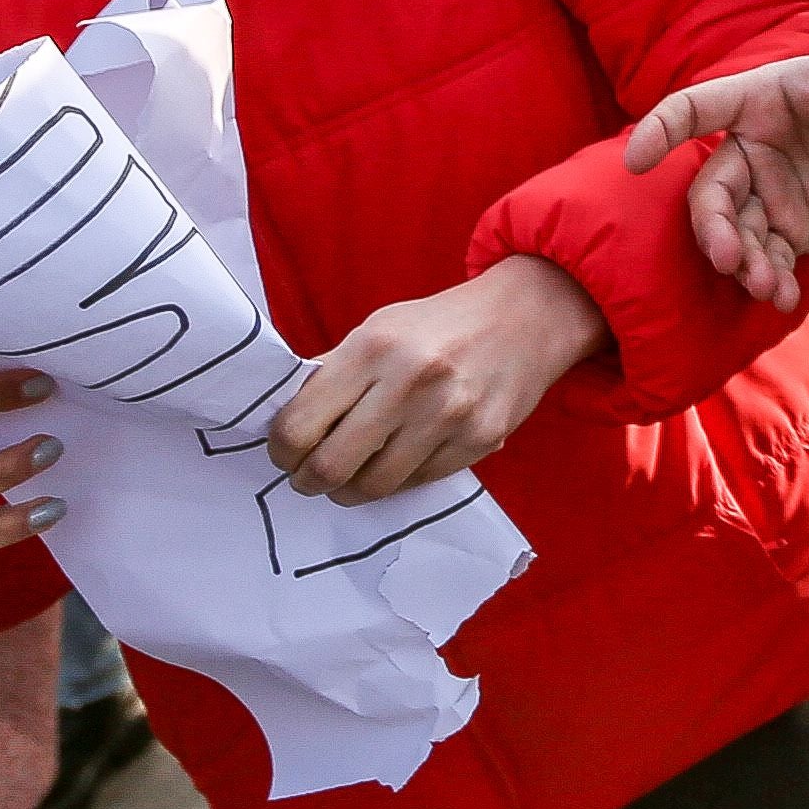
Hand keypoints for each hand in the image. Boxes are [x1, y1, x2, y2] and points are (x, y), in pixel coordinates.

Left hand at [266, 254, 609, 501]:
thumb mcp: (378, 329)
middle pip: (331, 465)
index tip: (283, 455)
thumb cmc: (439, 325)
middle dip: (308, 481)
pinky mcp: (479, 440)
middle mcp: (411, 381)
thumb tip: (288, 421)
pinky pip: (417, 483)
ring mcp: (449, 415)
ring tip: (346, 481)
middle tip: (307, 479)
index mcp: (373, 347)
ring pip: (375, 485)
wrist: (527, 316)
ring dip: (350, 491)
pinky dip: (395, 482)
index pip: (301, 425)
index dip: (281, 451)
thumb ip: (335, 373)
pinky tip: (391, 466)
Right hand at [624, 54, 808, 304]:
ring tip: (765, 286)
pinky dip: (770, 278)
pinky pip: (769, 257)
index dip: (662, 130)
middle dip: (714, 227)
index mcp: (760, 101)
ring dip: (742, 263)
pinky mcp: (792, 228)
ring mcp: (768, 192)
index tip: (635, 162)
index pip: (695, 108)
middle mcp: (752, 149)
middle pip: (710, 191)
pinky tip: (780, 296)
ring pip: (735, 232)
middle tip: (730, 259)